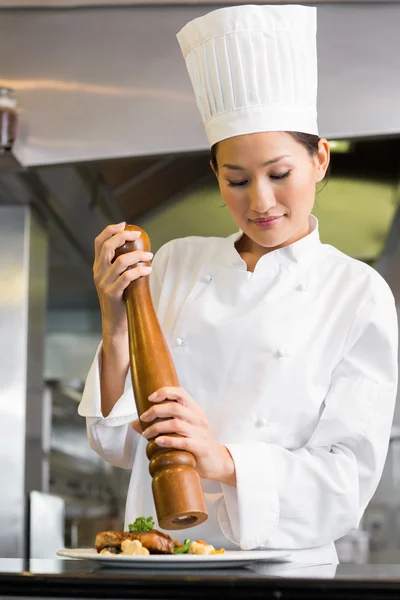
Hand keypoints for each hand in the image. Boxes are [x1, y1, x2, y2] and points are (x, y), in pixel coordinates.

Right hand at [93, 222, 153, 336]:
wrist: (115, 322)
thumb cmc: (121, 299)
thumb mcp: (116, 279)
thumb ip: (121, 266)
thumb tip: (139, 250)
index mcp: (98, 266)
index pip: (99, 242)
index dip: (110, 230)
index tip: (124, 225)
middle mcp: (98, 272)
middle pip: (107, 246)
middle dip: (123, 236)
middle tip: (138, 235)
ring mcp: (103, 283)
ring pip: (120, 261)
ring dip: (137, 255)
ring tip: (149, 255)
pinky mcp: (112, 293)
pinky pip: (127, 277)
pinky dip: (139, 270)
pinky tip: (148, 269)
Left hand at [138, 387, 235, 485]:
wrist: (217, 461)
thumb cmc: (196, 443)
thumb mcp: (183, 429)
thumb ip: (162, 424)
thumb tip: (134, 423)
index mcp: (195, 410)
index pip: (181, 393)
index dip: (164, 392)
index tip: (150, 397)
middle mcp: (198, 418)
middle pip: (175, 407)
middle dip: (155, 411)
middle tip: (143, 418)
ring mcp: (200, 433)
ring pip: (176, 424)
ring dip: (157, 427)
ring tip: (146, 433)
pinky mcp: (201, 447)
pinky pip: (183, 442)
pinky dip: (168, 441)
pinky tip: (158, 442)